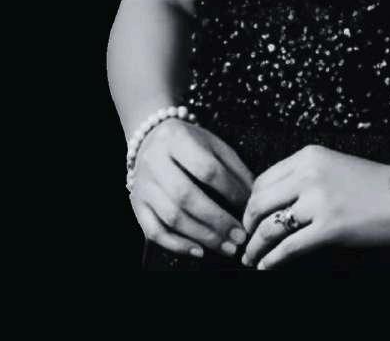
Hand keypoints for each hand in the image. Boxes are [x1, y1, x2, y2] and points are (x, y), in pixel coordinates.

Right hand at [127, 118, 254, 259]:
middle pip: (185, 196)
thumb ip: (234, 169)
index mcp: (176, 138)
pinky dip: (177, 245)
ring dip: (203, 236)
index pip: (205, 168)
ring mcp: (143, 184)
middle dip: (217, 221)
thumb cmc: (189, 144)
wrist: (150, 138)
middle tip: (239, 236)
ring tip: (227, 246)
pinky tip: (199, 251)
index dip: (230, 191)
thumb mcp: (213, 144)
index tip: (248, 207)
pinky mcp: (136, 205)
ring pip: (171, 217)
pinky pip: (154, 231)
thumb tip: (253, 199)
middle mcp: (154, 160)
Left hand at [238, 146, 389, 269]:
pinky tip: (266, 266)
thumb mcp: (330, 165)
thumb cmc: (370, 183)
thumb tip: (271, 201)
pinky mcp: (330, 227)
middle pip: (259, 202)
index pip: (262, 180)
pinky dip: (273, 259)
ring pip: (270, 226)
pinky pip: (290, 246)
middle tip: (244, 239)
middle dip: (246, 225)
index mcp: (306, 156)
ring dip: (255, 246)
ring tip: (250, 258)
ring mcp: (319, 201)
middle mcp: (308, 174)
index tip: (248, 218)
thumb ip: (301, 176)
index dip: (250, 202)